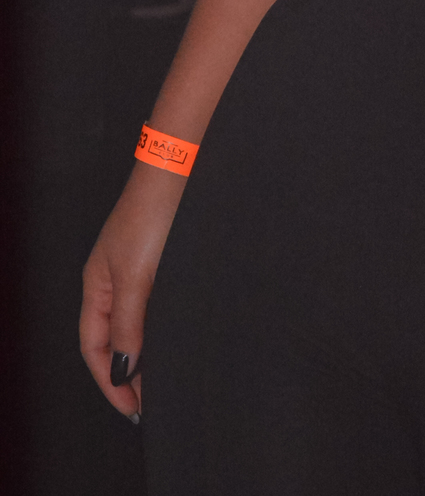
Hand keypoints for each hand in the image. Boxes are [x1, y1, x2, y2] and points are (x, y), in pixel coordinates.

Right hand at [80, 161, 186, 419]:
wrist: (179, 168)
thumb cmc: (152, 214)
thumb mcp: (136, 277)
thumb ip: (128, 325)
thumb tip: (122, 370)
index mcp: (97, 286)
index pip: (94, 347)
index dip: (110, 381)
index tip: (132, 407)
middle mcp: (113, 280)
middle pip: (112, 339)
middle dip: (126, 375)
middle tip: (148, 403)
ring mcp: (136, 269)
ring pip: (134, 324)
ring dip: (144, 354)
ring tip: (161, 381)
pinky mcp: (160, 259)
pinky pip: (152, 307)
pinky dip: (159, 330)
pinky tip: (173, 339)